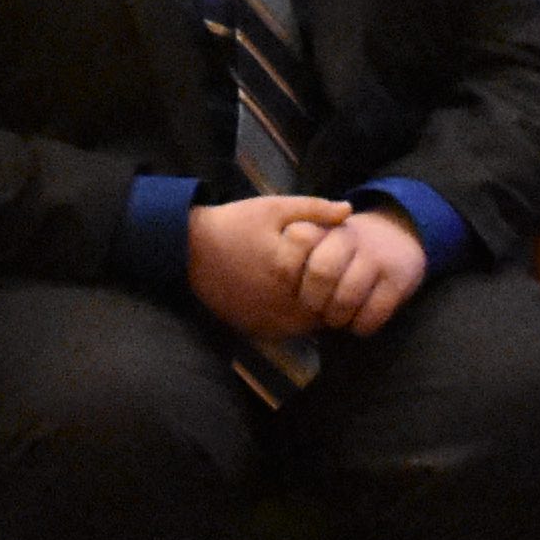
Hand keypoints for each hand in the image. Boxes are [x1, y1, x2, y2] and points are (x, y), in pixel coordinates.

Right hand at [185, 195, 339, 338]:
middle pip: (328, 301)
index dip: (339, 262)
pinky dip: (300, 318)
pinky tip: (293, 298)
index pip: (334, 272)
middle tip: (328, 271)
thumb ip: (313, 208)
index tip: (334, 251)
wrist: (190, 252)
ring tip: (312, 284)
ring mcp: (269, 321)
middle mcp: (280, 300)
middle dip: (333, 287)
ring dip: (319, 305)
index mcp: (286, 267)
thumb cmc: (234, 225)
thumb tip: (349, 210)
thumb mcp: (273, 208)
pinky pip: (294, 331)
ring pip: (314, 321)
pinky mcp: (260, 331)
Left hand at [301, 205, 432, 336]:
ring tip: (335, 317)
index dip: (288, 268)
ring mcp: (377, 257)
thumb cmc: (343, 245)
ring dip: (336, 317)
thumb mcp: (319, 233)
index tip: (288, 283)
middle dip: (313, 299)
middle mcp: (351, 237)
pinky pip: (373, 314)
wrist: (400, 233)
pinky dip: (360, 326)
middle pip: (322, 270)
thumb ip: (294, 248)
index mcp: (324, 225)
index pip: (298, 238)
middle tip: (313, 307)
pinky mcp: (399, 279)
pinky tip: (357, 321)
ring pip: (347, 296)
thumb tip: (274, 273)